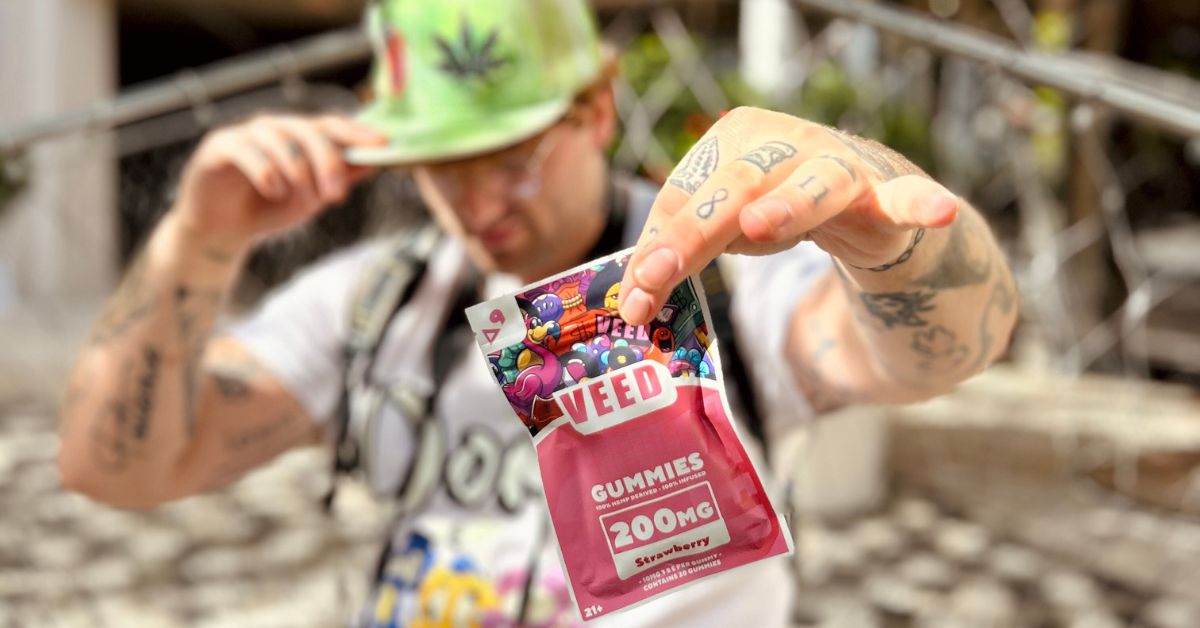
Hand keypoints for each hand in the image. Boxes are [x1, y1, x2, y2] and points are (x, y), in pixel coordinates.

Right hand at [172, 114, 386, 249]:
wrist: (221, 231)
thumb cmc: (268, 209)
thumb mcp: (311, 198)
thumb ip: (339, 180)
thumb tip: (377, 164)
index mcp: (299, 136)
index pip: (332, 125)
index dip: (358, 132)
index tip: (384, 144)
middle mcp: (274, 128)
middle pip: (308, 129)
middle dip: (328, 161)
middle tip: (337, 194)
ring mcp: (245, 134)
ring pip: (279, 137)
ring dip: (297, 170)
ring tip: (302, 199)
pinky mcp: (219, 147)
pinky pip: (247, 150)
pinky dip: (265, 172)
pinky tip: (272, 192)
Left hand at [618, 106, 959, 323]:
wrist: (870, 207)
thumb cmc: (778, 206)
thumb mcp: (722, 225)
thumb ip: (677, 252)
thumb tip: (631, 302)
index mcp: (735, 138)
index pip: (686, 191)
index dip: (658, 246)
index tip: (634, 298)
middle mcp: (787, 142)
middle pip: (734, 187)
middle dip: (690, 236)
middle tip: (652, 278)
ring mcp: (842, 167)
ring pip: (814, 185)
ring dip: (787, 205)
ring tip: (760, 226)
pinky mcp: (889, 198)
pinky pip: (908, 200)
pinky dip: (922, 203)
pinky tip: (938, 211)